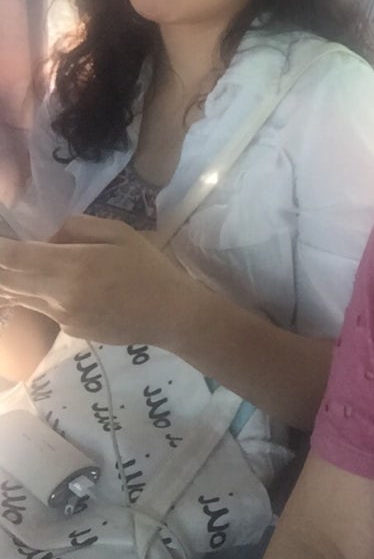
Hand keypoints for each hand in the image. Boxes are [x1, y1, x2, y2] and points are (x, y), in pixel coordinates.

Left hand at [0, 215, 199, 345]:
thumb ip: (79, 227)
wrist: (171, 315)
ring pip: (20, 296)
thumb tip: (51, 238)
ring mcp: (62, 318)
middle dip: (0, 265)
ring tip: (22, 266)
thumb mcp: (120, 233)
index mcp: (73, 266)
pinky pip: (43, 307)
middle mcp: (59, 296)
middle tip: (5, 253)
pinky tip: (62, 284)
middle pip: (7, 281)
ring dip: (12, 279)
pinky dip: (39, 293)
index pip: (14, 257)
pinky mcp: (69, 331)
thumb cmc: (150, 268)